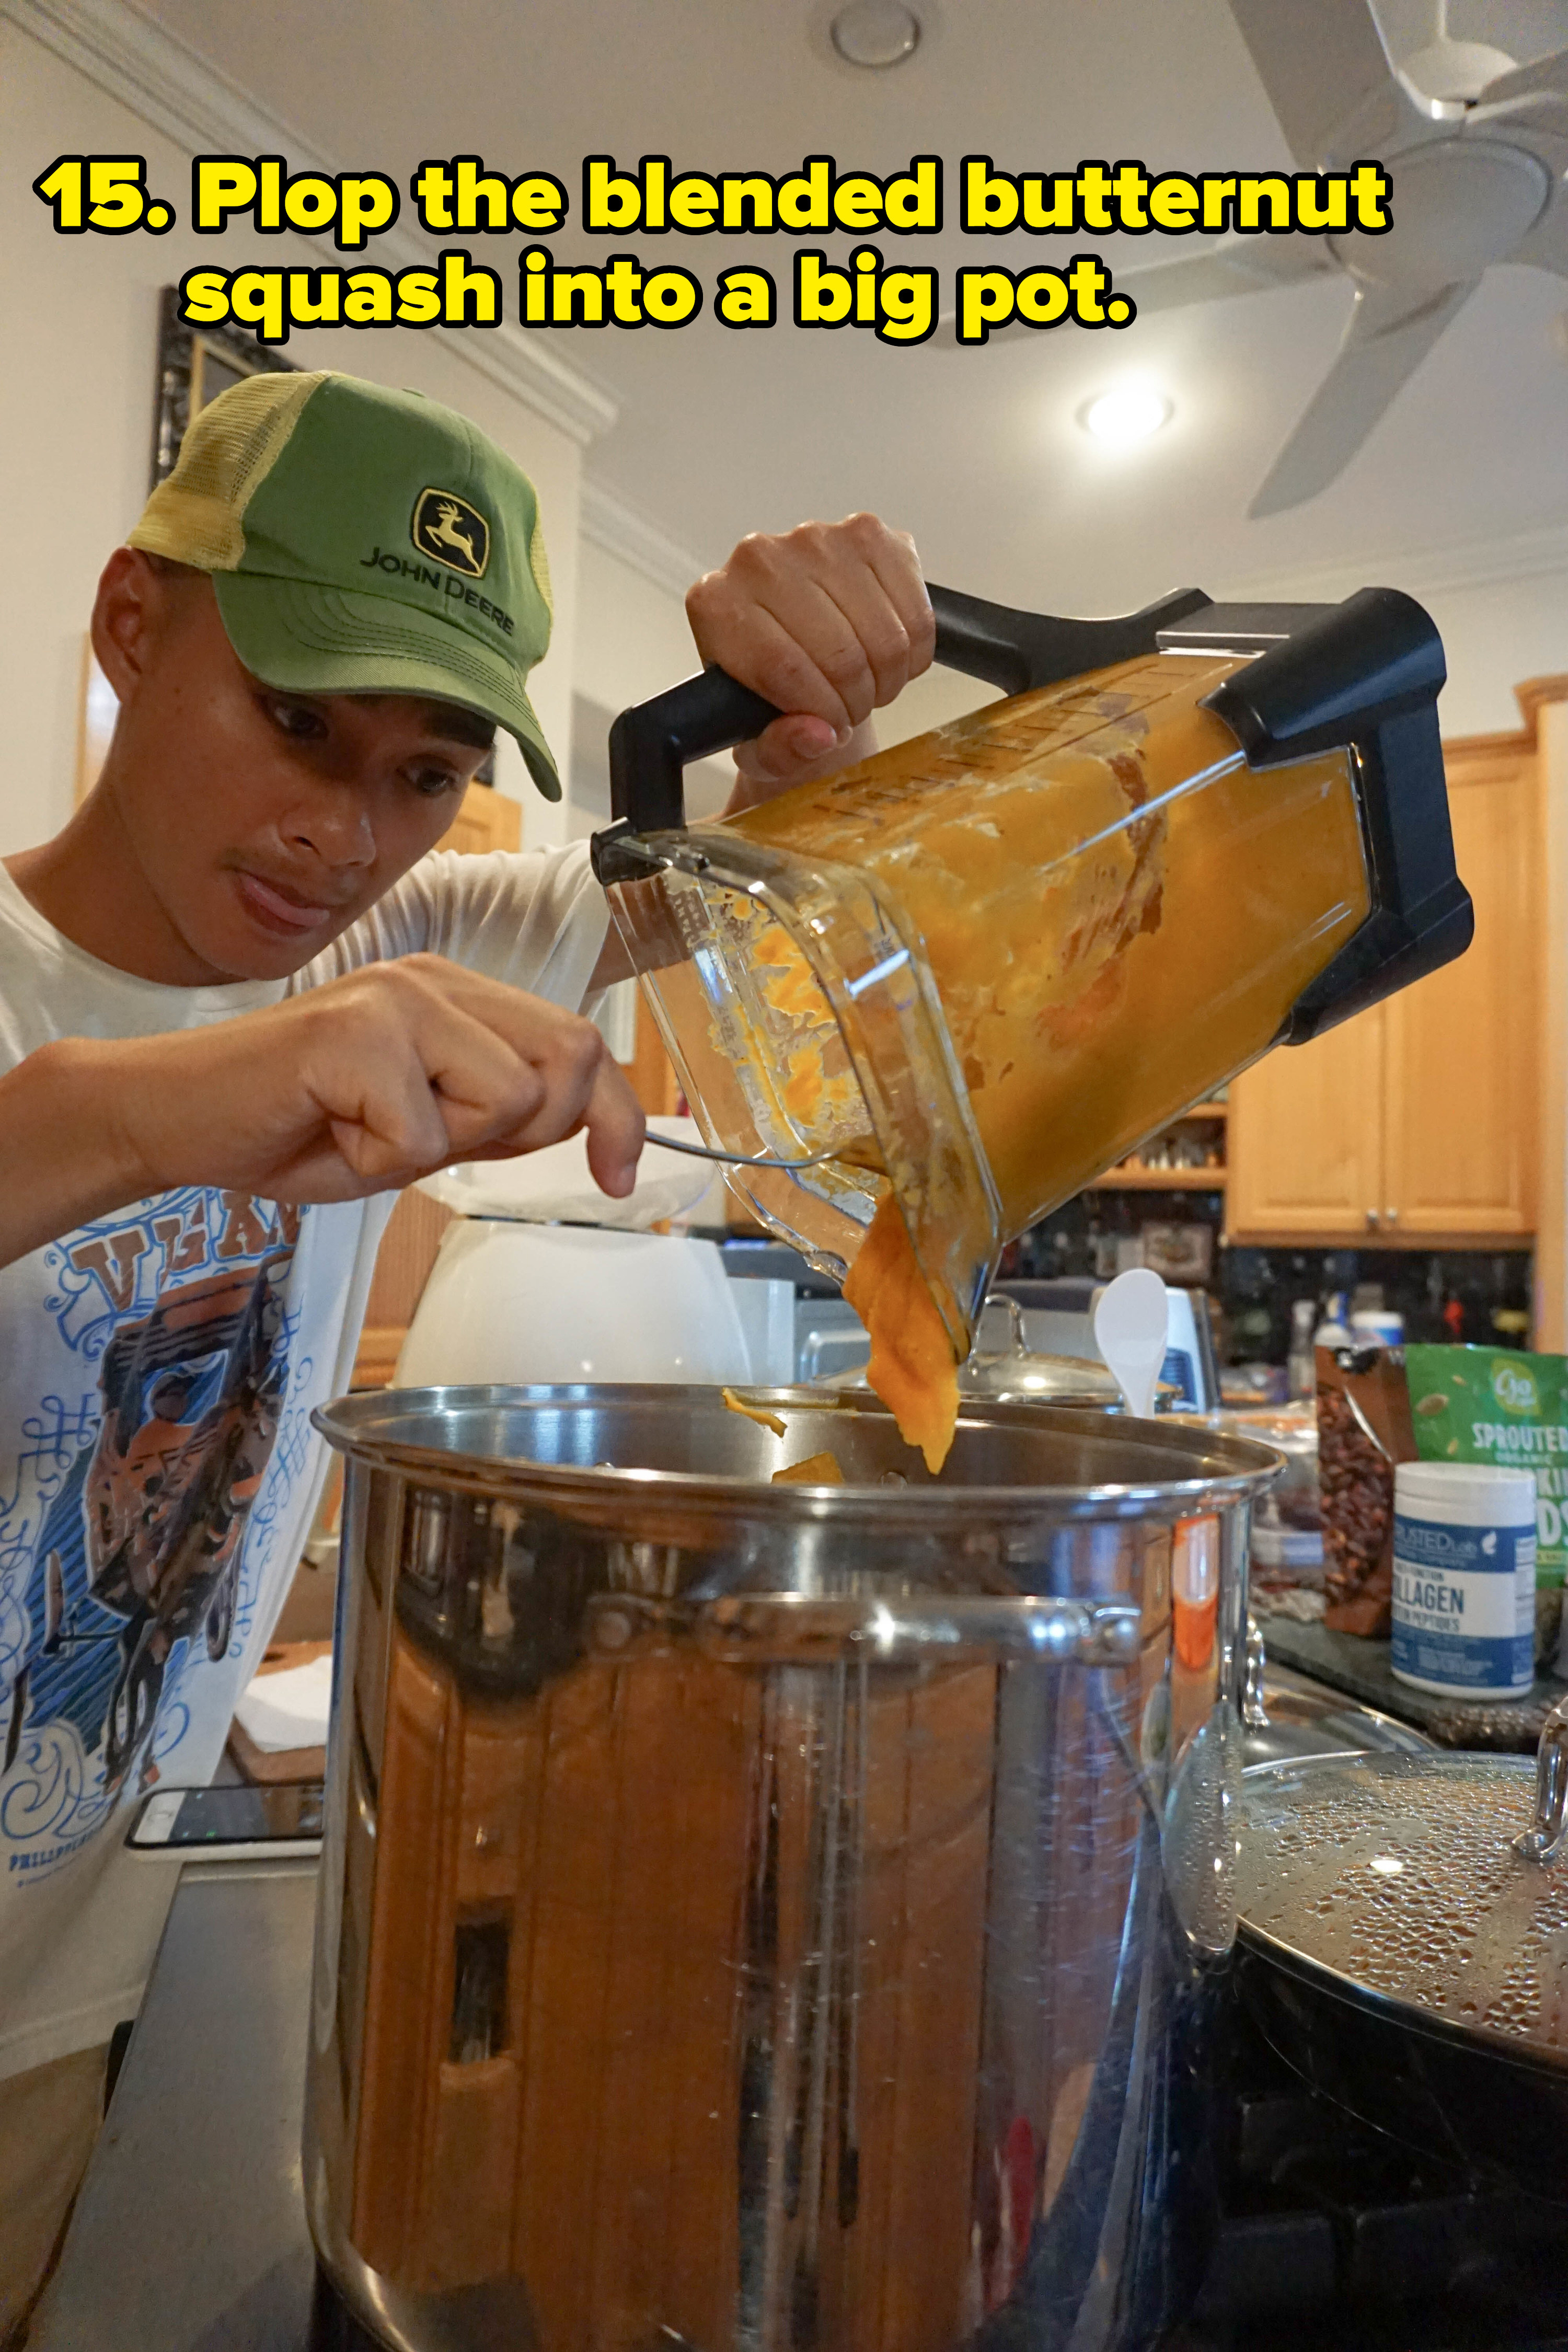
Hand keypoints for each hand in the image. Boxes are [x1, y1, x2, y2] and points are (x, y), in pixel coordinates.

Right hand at [4, 958, 645, 1264]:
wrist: (178, 1119)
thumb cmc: (296, 1125)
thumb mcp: (421, 1126)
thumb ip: (493, 1113)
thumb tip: (581, 1125)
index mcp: (457, 995)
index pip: (578, 1044)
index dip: (616, 1115)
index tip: (619, 1178)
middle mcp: (434, 981)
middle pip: (565, 1061)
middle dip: (525, 1134)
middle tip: (431, 1144)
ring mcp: (395, 1000)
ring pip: (503, 1100)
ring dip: (438, 1148)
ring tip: (366, 1131)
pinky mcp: (353, 1035)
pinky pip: (420, 1135)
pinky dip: (378, 1162)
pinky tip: (328, 1131)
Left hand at [685, 513, 933, 805]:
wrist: (802, 657)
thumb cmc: (773, 698)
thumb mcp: (763, 746)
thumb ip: (779, 750)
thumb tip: (816, 735)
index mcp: (716, 605)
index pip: (782, 665)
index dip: (819, 710)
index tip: (828, 729)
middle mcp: (759, 559)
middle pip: (838, 652)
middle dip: (855, 700)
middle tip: (849, 711)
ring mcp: (817, 539)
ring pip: (883, 636)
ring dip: (886, 678)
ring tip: (867, 688)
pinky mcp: (869, 534)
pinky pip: (915, 612)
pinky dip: (914, 651)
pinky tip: (889, 657)